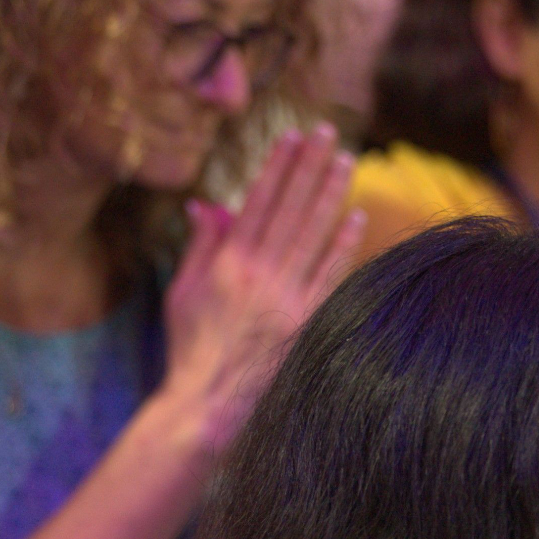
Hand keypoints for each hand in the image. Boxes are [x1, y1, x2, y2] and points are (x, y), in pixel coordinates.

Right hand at [160, 124, 364, 454]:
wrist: (207, 407)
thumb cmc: (191, 352)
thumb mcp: (182, 294)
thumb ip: (199, 247)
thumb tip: (205, 204)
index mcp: (227, 264)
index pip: (257, 201)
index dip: (276, 166)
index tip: (291, 135)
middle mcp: (258, 275)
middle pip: (290, 208)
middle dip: (308, 165)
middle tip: (327, 132)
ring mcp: (286, 299)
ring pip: (313, 234)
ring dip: (331, 193)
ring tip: (346, 160)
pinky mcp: (307, 324)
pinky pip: (330, 276)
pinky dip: (343, 245)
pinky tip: (356, 217)